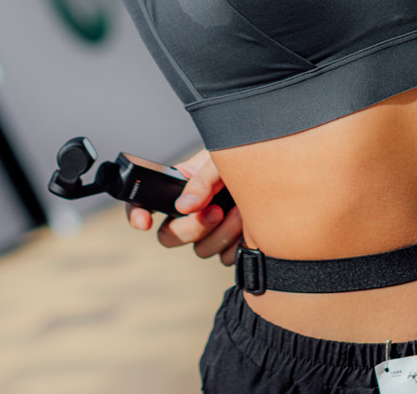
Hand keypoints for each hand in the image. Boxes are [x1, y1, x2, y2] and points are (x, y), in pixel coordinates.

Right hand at [126, 150, 242, 264]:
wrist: (280, 174)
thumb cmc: (246, 158)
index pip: (144, 202)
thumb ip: (200, 180)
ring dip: (221, 234)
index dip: (136, 214)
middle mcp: (190, 211)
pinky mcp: (230, 245)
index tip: (145, 222)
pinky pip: (224, 258)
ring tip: (241, 211)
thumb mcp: (220, 160)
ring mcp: (210, 230)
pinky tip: (250, 226)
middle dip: (192, 228)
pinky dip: (236, 245)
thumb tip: (183, 207)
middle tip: (217, 211)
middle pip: (169, 236)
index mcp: (180, 185)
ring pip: (200, 250)